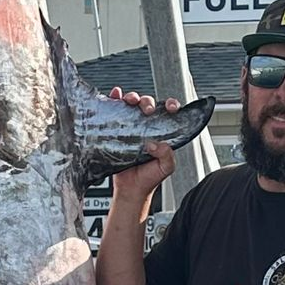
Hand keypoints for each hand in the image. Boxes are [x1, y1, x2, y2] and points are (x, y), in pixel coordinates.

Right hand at [107, 88, 181, 211]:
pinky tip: (114, 96)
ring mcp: (129, 126)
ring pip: (131, 104)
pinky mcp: (115, 128)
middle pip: (147, 104)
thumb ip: (167, 156)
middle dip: (147, 101)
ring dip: (131, 98)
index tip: (171, 108)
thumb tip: (158, 144)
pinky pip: (114, 110)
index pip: (167, 113)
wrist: (130, 189)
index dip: (170, 105)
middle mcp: (145, 126)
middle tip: (147, 110)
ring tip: (130, 101)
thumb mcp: (165, 168)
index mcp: (160, 132)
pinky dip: (113, 99)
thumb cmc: (148, 179)